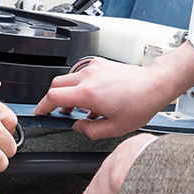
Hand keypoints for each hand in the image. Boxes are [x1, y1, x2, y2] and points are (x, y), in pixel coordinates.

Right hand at [33, 48, 193, 138]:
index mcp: (88, 93)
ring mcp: (94, 67)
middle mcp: (88, 76)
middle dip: (54, 99)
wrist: (154, 85)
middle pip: (56, 85)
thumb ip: (90, 131)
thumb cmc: (139, 104)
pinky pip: (82, 74)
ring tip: (81, 109)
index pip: (53, 97)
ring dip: (69, 92)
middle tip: (59, 112)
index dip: (42, 106)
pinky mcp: (100, 63)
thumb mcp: (114, 128)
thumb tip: (78, 127)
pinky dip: (81, 85)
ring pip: (69, 78)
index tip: (39, 112)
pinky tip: (93, 98)